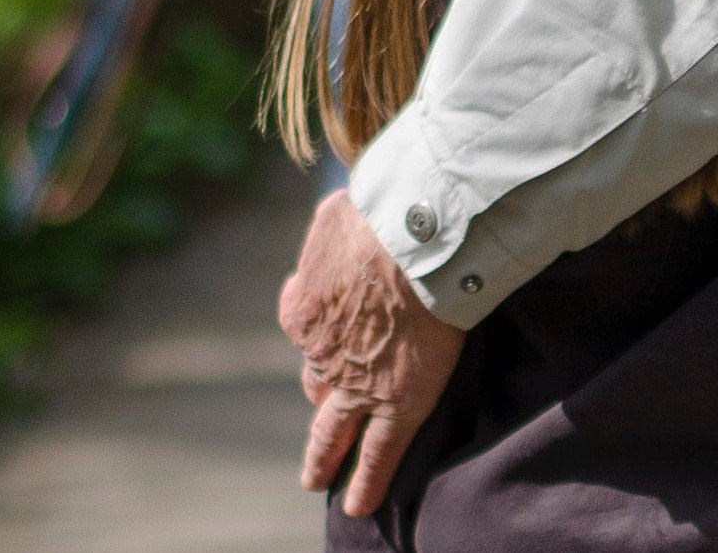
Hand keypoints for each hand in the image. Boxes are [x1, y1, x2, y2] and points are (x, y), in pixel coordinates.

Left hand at [278, 189, 466, 516]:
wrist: (415, 235)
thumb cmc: (379, 212)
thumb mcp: (333, 215)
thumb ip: (327, 235)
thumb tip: (333, 227)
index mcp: (301, 310)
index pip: (306, 338)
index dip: (321, 344)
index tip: (334, 345)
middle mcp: (318, 353)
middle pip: (316, 390)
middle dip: (316, 417)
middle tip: (313, 445)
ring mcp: (354, 383)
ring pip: (334, 431)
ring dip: (327, 457)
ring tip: (326, 478)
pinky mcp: (395, 403)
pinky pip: (376, 454)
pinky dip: (366, 483)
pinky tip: (360, 505)